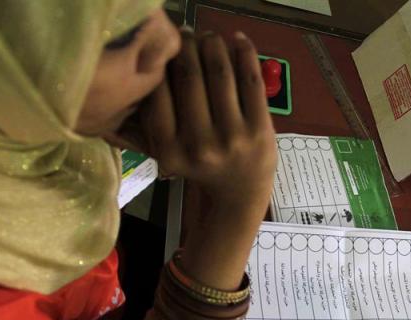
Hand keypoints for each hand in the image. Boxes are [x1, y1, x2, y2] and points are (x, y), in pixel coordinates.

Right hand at [112, 30, 276, 210]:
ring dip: (214, 45)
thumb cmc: (200, 167)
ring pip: (220, 74)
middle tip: (186, 35)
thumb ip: (154, 119)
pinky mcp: (261, 129)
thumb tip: (150, 65)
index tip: (163, 47)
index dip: (161, 61)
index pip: (159, 92)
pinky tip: (237, 40)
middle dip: (187, 46)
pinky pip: (252, 81)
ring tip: (209, 36)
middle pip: (189, 77)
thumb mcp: (168, 152)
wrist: (240, 194)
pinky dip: (245, 54)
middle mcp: (200, 144)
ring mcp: (234, 137)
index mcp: (170, 151)